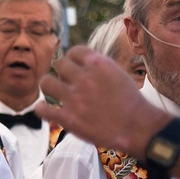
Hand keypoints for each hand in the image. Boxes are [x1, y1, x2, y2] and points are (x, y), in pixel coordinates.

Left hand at [38, 46, 171, 157]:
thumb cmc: (132, 102)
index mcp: (98, 64)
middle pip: (59, 64)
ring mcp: (74, 99)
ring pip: (46, 82)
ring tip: (52, 90)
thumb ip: (99, 67)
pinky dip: (41, 108)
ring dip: (47, 85)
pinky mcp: (69, 119)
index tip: (75, 67)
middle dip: (62, 71)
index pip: (74, 51)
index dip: (73, 58)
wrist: (138, 127)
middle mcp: (84, 78)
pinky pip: (43, 110)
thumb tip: (83, 63)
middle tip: (67, 81)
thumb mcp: (118, 74)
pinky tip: (44, 108)